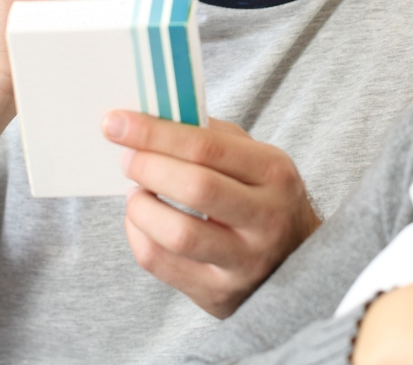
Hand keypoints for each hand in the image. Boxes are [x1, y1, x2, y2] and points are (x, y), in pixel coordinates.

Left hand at [102, 111, 320, 317]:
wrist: (294, 259)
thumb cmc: (261, 195)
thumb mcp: (253, 158)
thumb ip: (210, 136)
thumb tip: (149, 118)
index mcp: (274, 173)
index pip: (207, 146)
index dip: (155, 132)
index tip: (117, 122)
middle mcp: (266, 219)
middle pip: (195, 188)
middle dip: (147, 166)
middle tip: (126, 158)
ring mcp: (245, 262)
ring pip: (177, 233)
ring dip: (141, 207)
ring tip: (136, 193)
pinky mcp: (219, 294)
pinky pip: (161, 263)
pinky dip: (138, 235)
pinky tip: (141, 220)